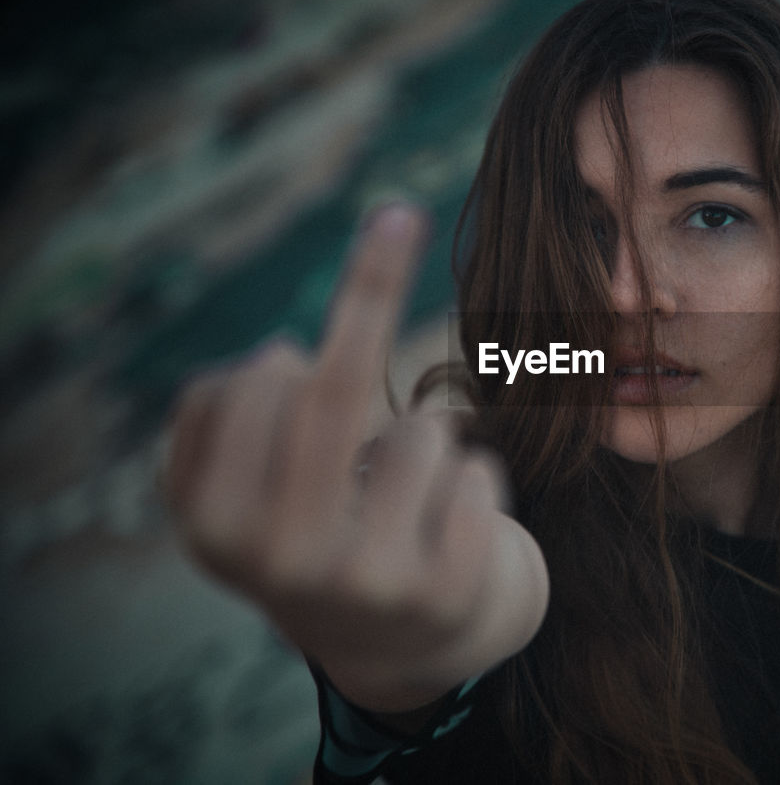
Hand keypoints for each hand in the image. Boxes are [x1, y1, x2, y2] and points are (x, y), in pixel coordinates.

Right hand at [164, 204, 547, 711]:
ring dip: (430, 441)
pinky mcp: (446, 592)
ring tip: (413, 495)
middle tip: (395, 216)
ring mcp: (367, 582)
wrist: (409, 649)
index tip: (342, 269)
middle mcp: (280, 562)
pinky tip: (453, 526)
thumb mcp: (251, 492)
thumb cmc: (325, 536)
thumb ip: (233, 421)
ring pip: (421, 433)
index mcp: (215, 529)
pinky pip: (478, 473)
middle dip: (370, 286)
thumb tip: (282, 359)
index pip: (244, 393)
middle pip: (326, 395)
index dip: (291, 342)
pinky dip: (476, 481)